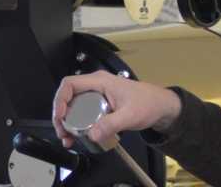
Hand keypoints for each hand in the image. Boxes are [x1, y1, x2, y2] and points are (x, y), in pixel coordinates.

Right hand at [52, 70, 181, 148]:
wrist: (160, 106)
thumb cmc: (148, 104)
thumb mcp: (130, 115)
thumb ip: (112, 124)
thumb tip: (92, 134)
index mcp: (101, 81)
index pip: (70, 84)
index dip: (60, 100)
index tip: (60, 119)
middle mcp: (96, 85)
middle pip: (68, 96)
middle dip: (61, 116)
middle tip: (64, 134)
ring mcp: (97, 94)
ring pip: (73, 105)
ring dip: (67, 122)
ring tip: (69, 139)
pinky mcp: (99, 104)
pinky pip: (81, 112)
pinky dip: (75, 124)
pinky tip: (76, 137)